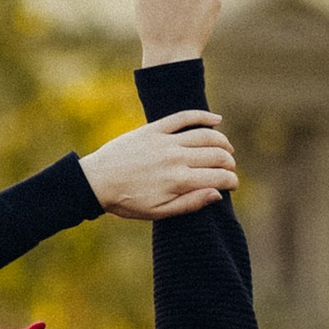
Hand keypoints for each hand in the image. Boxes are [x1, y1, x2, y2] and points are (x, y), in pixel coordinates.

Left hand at [79, 112, 238, 218]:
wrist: (96, 181)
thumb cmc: (127, 201)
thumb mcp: (158, 212)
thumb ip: (190, 203)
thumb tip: (217, 194)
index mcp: (178, 181)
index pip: (219, 177)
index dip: (232, 181)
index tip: (232, 185)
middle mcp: (175, 158)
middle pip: (216, 155)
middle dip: (229, 163)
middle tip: (229, 169)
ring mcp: (165, 141)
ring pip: (206, 135)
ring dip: (222, 142)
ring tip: (227, 150)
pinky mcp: (154, 129)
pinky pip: (184, 117)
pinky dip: (203, 116)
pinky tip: (217, 120)